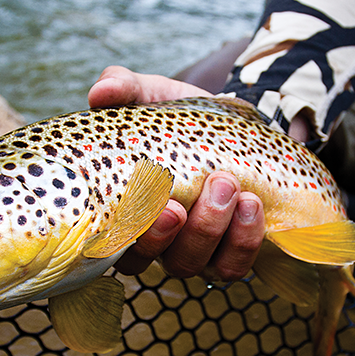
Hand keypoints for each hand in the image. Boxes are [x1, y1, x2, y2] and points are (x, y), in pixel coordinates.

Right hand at [88, 66, 265, 280]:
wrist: (230, 123)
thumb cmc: (176, 117)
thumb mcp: (150, 95)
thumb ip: (123, 88)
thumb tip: (101, 91)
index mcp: (122, 209)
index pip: (111, 243)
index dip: (131, 234)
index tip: (159, 202)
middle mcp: (153, 240)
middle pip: (154, 259)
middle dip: (181, 229)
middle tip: (209, 186)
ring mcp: (190, 251)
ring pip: (194, 263)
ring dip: (215, 228)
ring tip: (231, 185)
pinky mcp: (228, 254)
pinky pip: (232, 267)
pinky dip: (244, 241)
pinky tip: (253, 207)